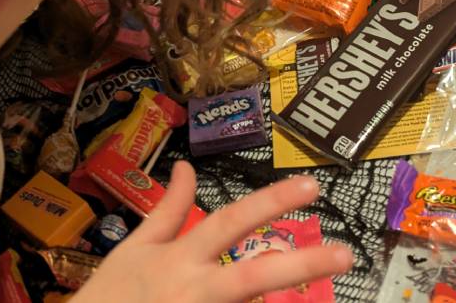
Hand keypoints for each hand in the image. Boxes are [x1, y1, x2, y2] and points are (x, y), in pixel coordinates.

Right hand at [71, 161, 352, 302]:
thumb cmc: (111, 295)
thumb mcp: (135, 248)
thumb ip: (168, 209)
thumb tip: (185, 166)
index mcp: (179, 259)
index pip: (231, 221)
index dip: (270, 200)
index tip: (311, 185)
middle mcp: (194, 291)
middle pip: (255, 276)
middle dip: (302, 264)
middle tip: (344, 254)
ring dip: (282, 301)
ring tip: (316, 281)